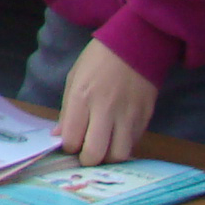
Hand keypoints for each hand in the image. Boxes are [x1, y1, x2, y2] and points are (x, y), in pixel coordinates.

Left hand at [57, 39, 156, 165]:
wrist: (135, 45)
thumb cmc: (98, 60)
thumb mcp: (74, 79)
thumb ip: (66, 111)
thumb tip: (59, 136)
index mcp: (82, 97)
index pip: (72, 139)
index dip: (69, 147)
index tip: (70, 143)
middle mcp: (105, 109)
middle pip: (95, 153)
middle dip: (87, 159)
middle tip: (86, 153)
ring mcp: (128, 115)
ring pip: (118, 155)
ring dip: (108, 157)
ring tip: (102, 148)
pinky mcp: (145, 118)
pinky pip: (133, 143)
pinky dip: (123, 146)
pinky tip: (117, 137)